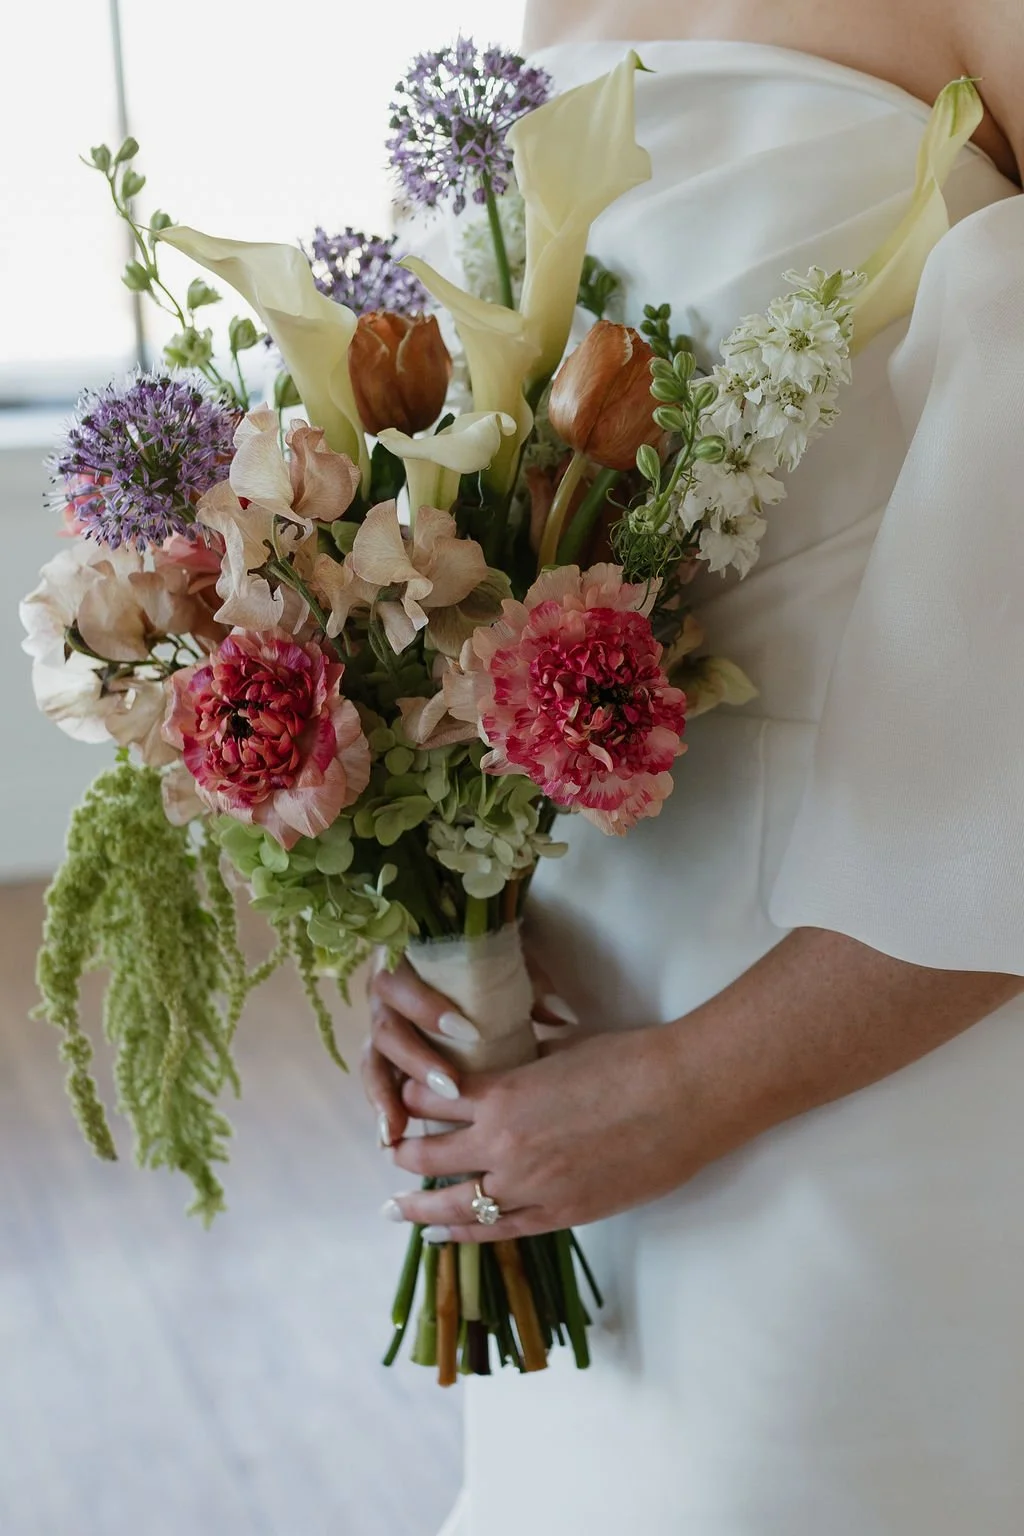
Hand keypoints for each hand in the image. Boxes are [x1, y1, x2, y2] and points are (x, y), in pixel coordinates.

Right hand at [361, 951, 579, 1149]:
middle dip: (416, 1061)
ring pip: (372, 1062)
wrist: (450, 946)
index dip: (429, 1008)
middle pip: (387, 1029)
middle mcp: (384, 997)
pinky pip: (375, 1083)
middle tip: (451, 1087)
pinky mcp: (382, 1055)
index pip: (406, 984)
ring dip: (385, 1097)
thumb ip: (530, 985)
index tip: (467, 1031)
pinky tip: (388, 1139)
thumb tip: (563, 1018)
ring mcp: (378, 1027)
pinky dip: (381, 1110)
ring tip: (398, 1132)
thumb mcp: (504, 960)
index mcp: (406, 962)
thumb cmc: (480, 958)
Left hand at [383, 1024, 695, 1241]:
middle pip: (430, 1155)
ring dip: (419, 1206)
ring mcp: (529, 1186)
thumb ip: (524, 1064)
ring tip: (395, 1209)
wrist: (682, 1097)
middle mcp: (502, 1144)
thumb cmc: (628, 1061)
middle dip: (404, 1153)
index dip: (413, 1098)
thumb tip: (509, 1065)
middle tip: (390, 1152)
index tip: (404, 1098)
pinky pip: (497, 1232)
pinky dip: (463, 1234)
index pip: (432, 1098)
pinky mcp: (559, 1214)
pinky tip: (441, 1236)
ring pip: (454, 1204)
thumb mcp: (561, 1050)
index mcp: (501, 1093)